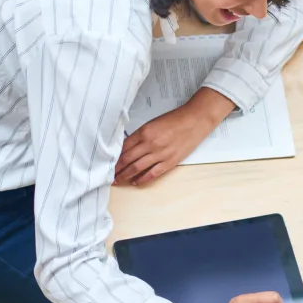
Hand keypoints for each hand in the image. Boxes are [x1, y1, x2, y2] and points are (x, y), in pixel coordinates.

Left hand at [115, 88, 233, 185]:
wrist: (194, 120)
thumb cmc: (175, 120)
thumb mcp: (153, 123)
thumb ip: (140, 135)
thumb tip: (127, 147)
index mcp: (144, 132)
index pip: (123, 148)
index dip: (114, 157)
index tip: (107, 163)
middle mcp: (150, 144)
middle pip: (127, 159)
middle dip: (116, 169)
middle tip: (108, 175)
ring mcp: (160, 154)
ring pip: (137, 168)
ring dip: (125, 176)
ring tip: (118, 180)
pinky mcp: (170, 161)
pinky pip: (153, 173)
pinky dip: (143, 179)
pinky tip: (136, 182)